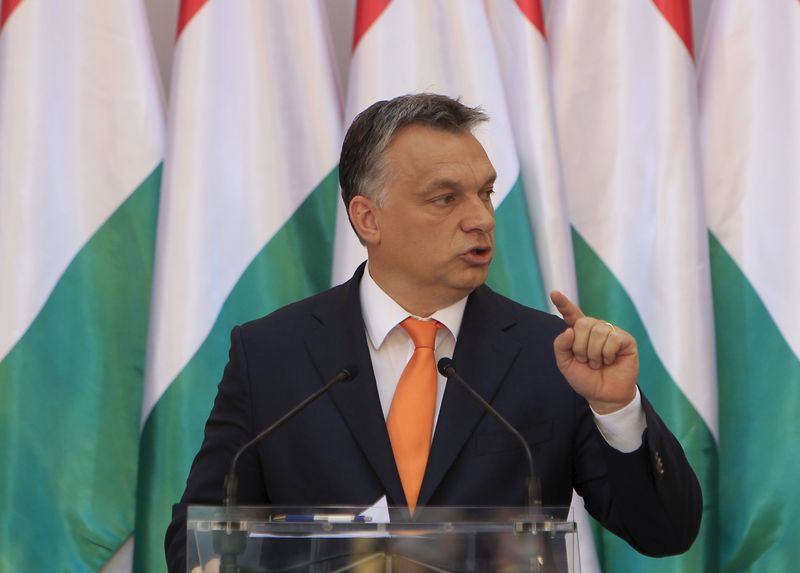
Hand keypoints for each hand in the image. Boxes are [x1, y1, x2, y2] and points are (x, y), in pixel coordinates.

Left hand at [550, 291, 638, 413]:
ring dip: (594, 353)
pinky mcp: (625, 339)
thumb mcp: (565, 364)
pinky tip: (610, 360)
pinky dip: (607, 353)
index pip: (571, 314)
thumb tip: (569, 330)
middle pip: (583, 324)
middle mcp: (595, 329)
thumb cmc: (585, 379)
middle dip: (580, 347)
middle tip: (586, 360)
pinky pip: (613, 338)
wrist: (603, 396)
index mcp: (579, 333)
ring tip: (598, 363)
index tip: (554, 293)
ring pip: (598, 331)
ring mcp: (611, 332)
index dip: (563, 304)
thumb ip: (561, 346)